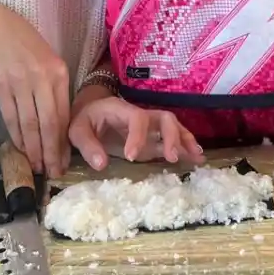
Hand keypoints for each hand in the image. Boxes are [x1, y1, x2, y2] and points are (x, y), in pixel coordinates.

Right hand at [0, 3, 70, 178]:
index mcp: (58, 73)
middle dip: (51, 152)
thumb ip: (55, 89)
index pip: (63, 115)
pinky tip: (21, 148)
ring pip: (29, 124)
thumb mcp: (49, 61)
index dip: (64, 142)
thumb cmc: (26, 45)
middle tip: (52, 172)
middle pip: (48, 123)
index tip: (65, 161)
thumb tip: (59, 125)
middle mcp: (41, 78)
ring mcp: (19, 83)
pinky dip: (16, 136)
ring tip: (36, 166)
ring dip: (33, 149)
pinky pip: (10, 117)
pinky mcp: (0, 87)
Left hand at [68, 93, 202, 170]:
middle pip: (163, 117)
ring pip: (173, 126)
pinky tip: (196, 159)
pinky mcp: (152, 138)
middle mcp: (139, 115)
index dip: (138, 136)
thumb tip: (101, 164)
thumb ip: (87, 145)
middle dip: (170, 136)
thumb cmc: (84, 120)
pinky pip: (172, 139)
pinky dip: (186, 147)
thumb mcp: (77, 130)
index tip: (131, 157)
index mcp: (120, 110)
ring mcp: (149, 126)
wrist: (88, 114)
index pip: (136, 118)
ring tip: (195, 157)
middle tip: (171, 158)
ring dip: (184, 140)